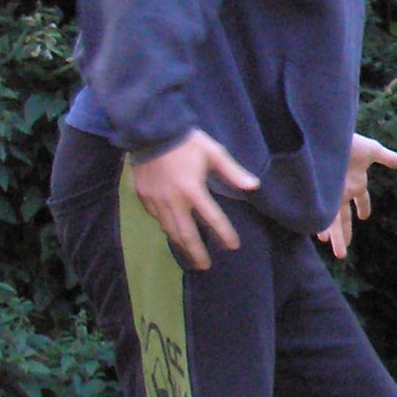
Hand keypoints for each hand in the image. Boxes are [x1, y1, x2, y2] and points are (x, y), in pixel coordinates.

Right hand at [131, 129, 260, 270]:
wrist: (151, 130)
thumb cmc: (187, 141)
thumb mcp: (214, 153)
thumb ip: (233, 172)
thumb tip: (254, 186)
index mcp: (193, 190)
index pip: (213, 219)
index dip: (224, 235)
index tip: (232, 246)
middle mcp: (173, 200)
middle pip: (186, 234)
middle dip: (196, 252)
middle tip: (204, 266)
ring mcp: (155, 200)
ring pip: (169, 229)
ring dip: (180, 244)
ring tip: (189, 255)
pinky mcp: (142, 196)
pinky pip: (156, 218)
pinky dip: (166, 228)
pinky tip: (172, 232)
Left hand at [320, 135, 396, 258]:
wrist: (325, 138)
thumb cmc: (349, 141)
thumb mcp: (372, 150)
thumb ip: (389, 158)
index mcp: (356, 182)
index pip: (362, 198)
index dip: (364, 207)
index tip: (364, 217)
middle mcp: (342, 191)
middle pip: (343, 218)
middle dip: (345, 234)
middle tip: (344, 252)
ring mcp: (330, 195)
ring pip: (333, 222)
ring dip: (336, 237)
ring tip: (340, 255)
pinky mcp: (320, 196)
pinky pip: (321, 216)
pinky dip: (322, 226)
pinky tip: (321, 237)